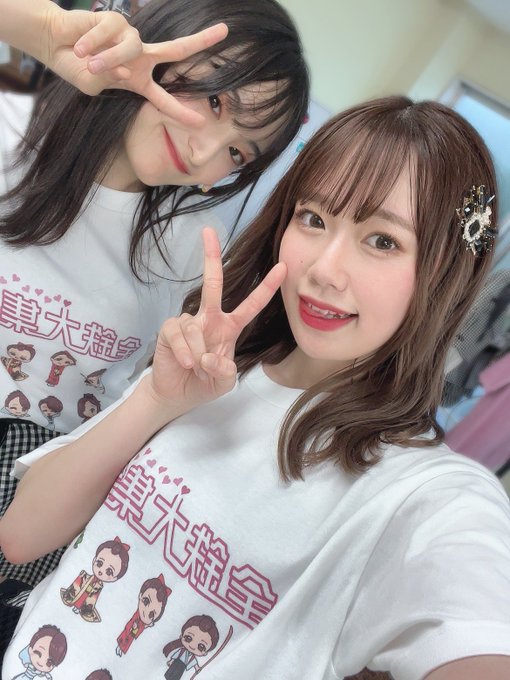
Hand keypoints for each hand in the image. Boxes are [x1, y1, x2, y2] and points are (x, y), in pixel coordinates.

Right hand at [44, 7, 227, 124]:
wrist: (55, 44)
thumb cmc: (77, 68)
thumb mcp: (96, 85)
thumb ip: (113, 81)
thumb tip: (126, 71)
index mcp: (139, 79)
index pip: (164, 97)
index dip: (181, 112)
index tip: (201, 123)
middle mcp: (140, 56)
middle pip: (176, 49)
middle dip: (201, 40)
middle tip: (224, 31)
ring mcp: (130, 37)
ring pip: (131, 50)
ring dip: (108, 60)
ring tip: (87, 63)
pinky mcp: (115, 20)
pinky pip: (108, 36)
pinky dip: (91, 45)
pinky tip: (79, 48)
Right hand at [149, 227, 285, 411]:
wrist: (177, 394)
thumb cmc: (205, 382)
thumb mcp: (225, 381)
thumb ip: (225, 371)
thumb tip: (211, 356)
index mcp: (229, 327)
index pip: (251, 304)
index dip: (266, 287)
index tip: (282, 268)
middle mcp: (209, 318)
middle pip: (212, 283)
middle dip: (211, 256)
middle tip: (209, 231)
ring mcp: (188, 321)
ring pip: (196, 329)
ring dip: (199, 355)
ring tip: (198, 369)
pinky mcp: (170, 329)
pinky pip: (180, 334)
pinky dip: (185, 352)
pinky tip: (186, 363)